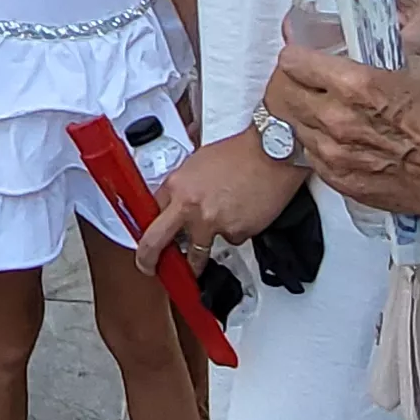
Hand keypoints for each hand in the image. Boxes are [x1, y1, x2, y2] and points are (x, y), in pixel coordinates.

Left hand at [131, 133, 310, 271]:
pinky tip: (242, 215)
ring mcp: (212, 223)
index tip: (148, 239)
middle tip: (149, 267)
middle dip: (148, 260)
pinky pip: (230, 240)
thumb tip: (177, 202)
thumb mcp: (198, 162)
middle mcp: (190, 207)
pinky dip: (234, 232)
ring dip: (196, 261)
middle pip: (155, 243)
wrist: (271, 152)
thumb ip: (185, 186)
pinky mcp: (235, 233)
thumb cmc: (240, 153)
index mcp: (178, 186)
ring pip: (197, 253)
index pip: (150, 215)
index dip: (148, 229)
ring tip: (199, 261)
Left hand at [265, 44, 419, 233]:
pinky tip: (338, 136)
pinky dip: (317, 142)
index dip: (296, 53)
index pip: (292, 62)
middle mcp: (336, 122)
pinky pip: (311, 155)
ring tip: (323, 107)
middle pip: (280, 94)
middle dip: (289, 81)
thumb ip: (381, 55)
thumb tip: (365, 45)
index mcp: (353, 86)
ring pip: (292, 125)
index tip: (303, 53)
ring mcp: (334, 156)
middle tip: (304, 78)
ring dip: (302, 113)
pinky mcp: (341, 182)